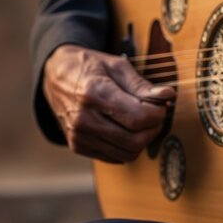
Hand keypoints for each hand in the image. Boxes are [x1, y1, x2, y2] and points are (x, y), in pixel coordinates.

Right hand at [43, 45, 175, 162]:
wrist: (55, 77)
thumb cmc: (89, 67)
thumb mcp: (116, 66)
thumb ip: (142, 85)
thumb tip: (168, 95)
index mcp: (93, 93)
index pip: (138, 118)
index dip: (158, 113)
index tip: (161, 103)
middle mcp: (83, 119)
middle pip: (135, 139)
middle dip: (154, 128)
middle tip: (156, 113)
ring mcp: (79, 136)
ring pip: (128, 152)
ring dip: (144, 139)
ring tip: (143, 121)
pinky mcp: (78, 146)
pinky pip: (116, 157)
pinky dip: (129, 146)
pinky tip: (128, 129)